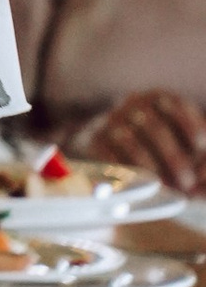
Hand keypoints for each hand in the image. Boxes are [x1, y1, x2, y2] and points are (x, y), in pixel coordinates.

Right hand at [76, 91, 205, 195]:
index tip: (202, 148)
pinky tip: (140, 188)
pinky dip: (126, 173)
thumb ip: (199, 160)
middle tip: (187, 182)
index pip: (176, 106)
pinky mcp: (91, 139)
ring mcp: (110, 120)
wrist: (111, 148)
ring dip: (151, 168)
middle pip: (155, 128)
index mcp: (158, 98)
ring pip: (130, 143)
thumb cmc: (161, 149)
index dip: (191, 126)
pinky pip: (107, 156)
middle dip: (174, 158)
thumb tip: (205, 175)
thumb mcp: (183, 146)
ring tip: (165, 188)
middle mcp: (132, 103)